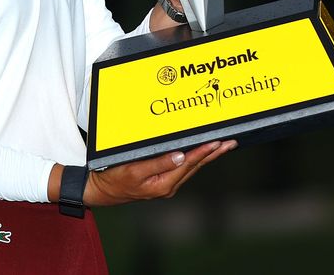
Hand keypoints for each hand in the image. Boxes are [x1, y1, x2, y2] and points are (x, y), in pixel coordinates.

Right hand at [84, 140, 236, 205]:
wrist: (102, 191)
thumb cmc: (114, 179)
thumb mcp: (134, 170)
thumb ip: (158, 163)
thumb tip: (180, 156)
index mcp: (164, 184)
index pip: (189, 163)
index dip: (204, 151)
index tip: (217, 142)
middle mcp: (169, 185)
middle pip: (196, 166)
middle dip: (214, 153)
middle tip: (231, 142)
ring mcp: (166, 184)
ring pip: (192, 167)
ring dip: (208, 155)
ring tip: (223, 146)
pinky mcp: (162, 180)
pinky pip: (184, 168)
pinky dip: (195, 158)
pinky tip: (202, 152)